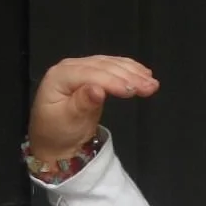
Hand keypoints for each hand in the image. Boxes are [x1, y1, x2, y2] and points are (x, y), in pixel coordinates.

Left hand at [27, 56, 159, 163]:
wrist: (54, 140)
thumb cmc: (57, 133)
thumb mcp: (67, 121)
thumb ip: (82, 103)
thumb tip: (98, 89)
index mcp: (59, 76)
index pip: (90, 74)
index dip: (112, 81)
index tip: (132, 90)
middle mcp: (70, 66)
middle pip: (102, 66)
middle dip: (128, 75)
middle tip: (151, 86)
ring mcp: (81, 68)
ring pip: (110, 64)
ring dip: (133, 72)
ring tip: (152, 82)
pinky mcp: (92, 74)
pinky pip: (112, 68)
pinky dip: (129, 70)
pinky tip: (143, 73)